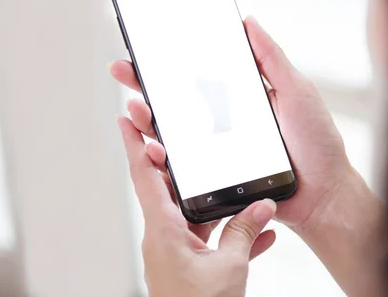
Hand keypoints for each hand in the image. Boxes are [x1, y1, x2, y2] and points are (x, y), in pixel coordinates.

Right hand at [109, 16, 355, 232]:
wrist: (324, 195)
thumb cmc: (317, 143)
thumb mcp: (296, 92)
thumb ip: (272, 59)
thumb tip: (248, 21)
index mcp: (242, 97)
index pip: (201, 74)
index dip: (175, 61)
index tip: (150, 45)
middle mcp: (225, 120)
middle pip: (179, 101)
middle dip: (147, 85)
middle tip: (124, 69)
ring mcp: (218, 149)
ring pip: (174, 132)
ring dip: (148, 119)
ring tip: (134, 107)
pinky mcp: (216, 176)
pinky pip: (183, 166)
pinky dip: (161, 156)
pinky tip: (149, 146)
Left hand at [117, 116, 276, 296]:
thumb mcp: (228, 267)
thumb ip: (244, 232)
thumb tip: (262, 205)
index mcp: (163, 231)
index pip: (144, 178)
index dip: (134, 146)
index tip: (125, 119)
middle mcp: (164, 238)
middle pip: (171, 190)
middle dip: (182, 166)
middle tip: (186, 138)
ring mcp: (177, 252)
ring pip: (196, 216)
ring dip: (219, 205)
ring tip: (242, 189)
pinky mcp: (190, 266)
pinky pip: (210, 240)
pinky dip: (230, 234)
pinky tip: (259, 232)